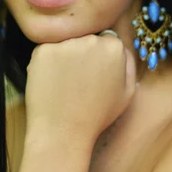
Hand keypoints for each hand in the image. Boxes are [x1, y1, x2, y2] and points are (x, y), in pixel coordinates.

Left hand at [24, 33, 136, 149]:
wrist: (63, 132)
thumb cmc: (96, 116)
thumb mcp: (127, 92)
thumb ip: (129, 64)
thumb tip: (120, 46)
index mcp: (114, 47)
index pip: (106, 40)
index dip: (99, 57)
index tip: (93, 73)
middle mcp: (90, 40)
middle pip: (85, 39)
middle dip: (82, 53)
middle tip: (78, 80)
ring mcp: (65, 44)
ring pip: (65, 43)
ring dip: (64, 56)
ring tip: (64, 83)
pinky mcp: (42, 50)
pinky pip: (46, 50)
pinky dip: (47, 63)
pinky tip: (51, 82)